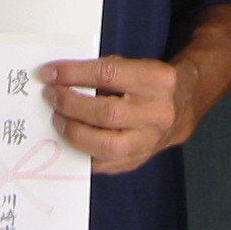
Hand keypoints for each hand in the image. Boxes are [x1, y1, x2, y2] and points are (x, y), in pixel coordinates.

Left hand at [38, 55, 190, 174]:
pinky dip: (82, 152)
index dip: (73, 74)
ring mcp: (149, 141)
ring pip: (105, 145)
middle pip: (106, 112)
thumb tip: (62, 78)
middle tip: (51, 96)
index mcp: (156, 79)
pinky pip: (104, 163)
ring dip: (73, 131)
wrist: (181, 107)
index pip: (108, 74)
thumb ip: (103, 71)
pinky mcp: (138, 160)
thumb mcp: (134, 66)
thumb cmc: (149, 83)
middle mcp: (157, 112)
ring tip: (57, 118)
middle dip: (71, 104)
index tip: (49, 73)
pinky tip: (69, 140)